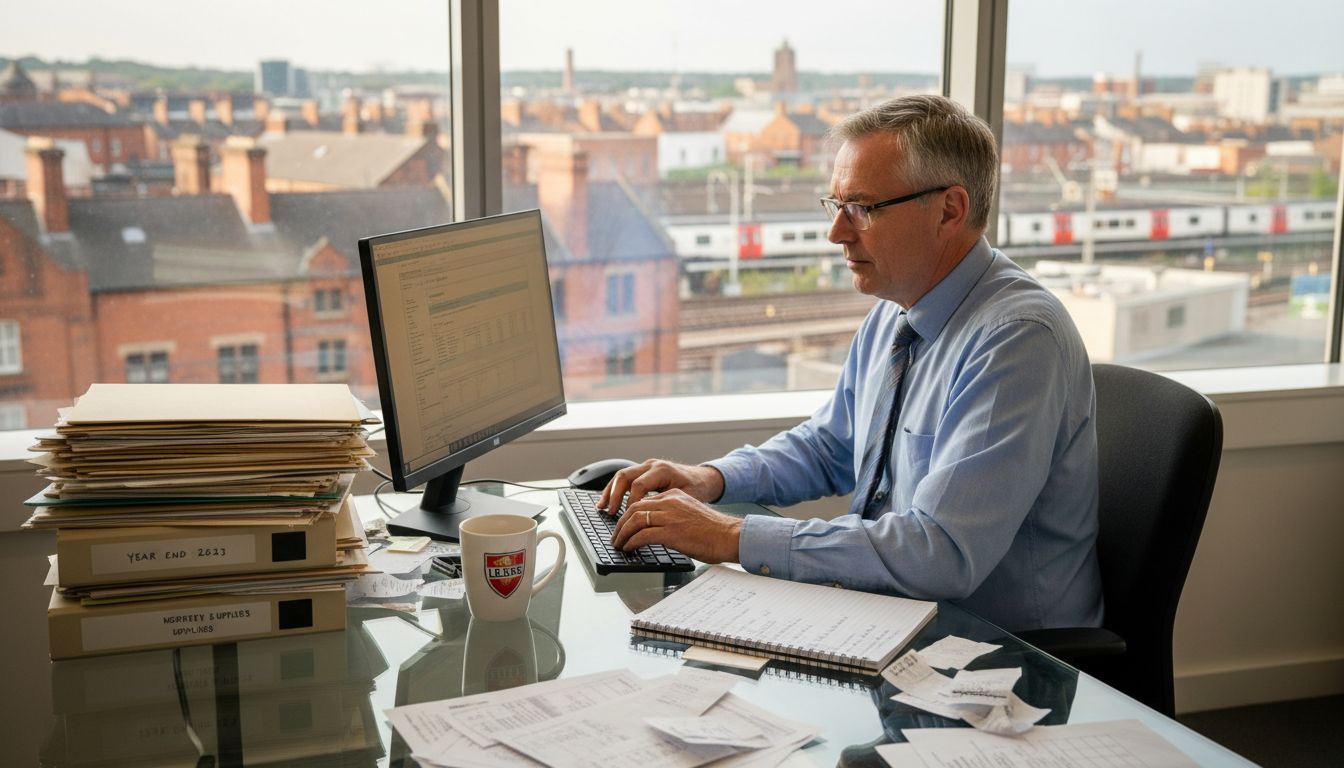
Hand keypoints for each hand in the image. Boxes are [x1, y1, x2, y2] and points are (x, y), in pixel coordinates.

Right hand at [598, 459, 724, 510]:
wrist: (703, 478)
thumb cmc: (697, 490)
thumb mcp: (686, 498)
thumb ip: (668, 506)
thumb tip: (652, 523)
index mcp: (663, 470)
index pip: (639, 485)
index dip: (631, 502)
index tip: (628, 518)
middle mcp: (652, 465)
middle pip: (625, 476)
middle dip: (615, 496)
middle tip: (611, 513)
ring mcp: (646, 466)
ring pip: (621, 475)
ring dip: (610, 492)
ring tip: (602, 508)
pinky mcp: (643, 471)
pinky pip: (624, 478)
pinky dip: (614, 489)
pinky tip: (607, 502)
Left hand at [610, 488, 742, 563]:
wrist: (730, 536)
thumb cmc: (714, 530)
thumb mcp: (689, 514)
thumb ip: (672, 515)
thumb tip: (654, 529)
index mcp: (674, 496)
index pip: (643, 502)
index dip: (628, 515)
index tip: (623, 525)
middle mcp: (670, 502)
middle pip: (634, 509)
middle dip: (620, 524)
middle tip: (616, 536)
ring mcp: (670, 516)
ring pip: (635, 521)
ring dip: (622, 534)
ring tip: (619, 544)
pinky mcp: (671, 532)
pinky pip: (642, 535)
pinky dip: (631, 542)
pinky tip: (629, 549)